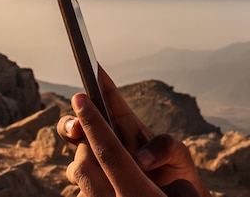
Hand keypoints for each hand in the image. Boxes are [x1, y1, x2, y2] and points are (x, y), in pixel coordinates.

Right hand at [57, 66, 210, 196]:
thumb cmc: (178, 172)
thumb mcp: (179, 155)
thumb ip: (166, 148)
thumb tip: (142, 159)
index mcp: (128, 126)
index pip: (109, 98)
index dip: (99, 81)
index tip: (92, 66)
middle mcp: (110, 142)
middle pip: (77, 126)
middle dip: (71, 123)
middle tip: (77, 128)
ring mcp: (102, 165)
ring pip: (77, 159)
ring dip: (79, 159)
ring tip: (88, 162)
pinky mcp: (98, 186)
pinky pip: (83, 183)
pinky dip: (86, 183)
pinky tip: (93, 188)